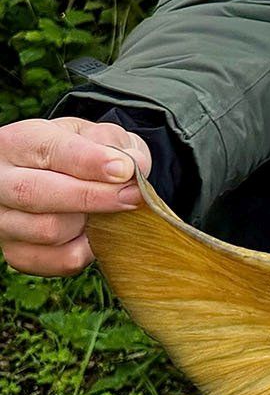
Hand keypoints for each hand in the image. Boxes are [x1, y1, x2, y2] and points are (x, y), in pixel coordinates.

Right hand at [0, 118, 152, 277]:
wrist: (61, 177)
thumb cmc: (81, 152)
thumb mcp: (97, 135)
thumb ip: (115, 145)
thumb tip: (131, 168)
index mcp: (17, 142)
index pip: (48, 151)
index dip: (90, 162)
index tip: (124, 170)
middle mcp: (0, 182)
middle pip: (36, 194)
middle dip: (92, 197)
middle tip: (132, 197)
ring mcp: (4, 220)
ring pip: (48, 230)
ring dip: (90, 223)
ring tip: (109, 211)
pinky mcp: (18, 253)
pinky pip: (59, 260)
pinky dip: (87, 249)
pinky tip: (95, 231)